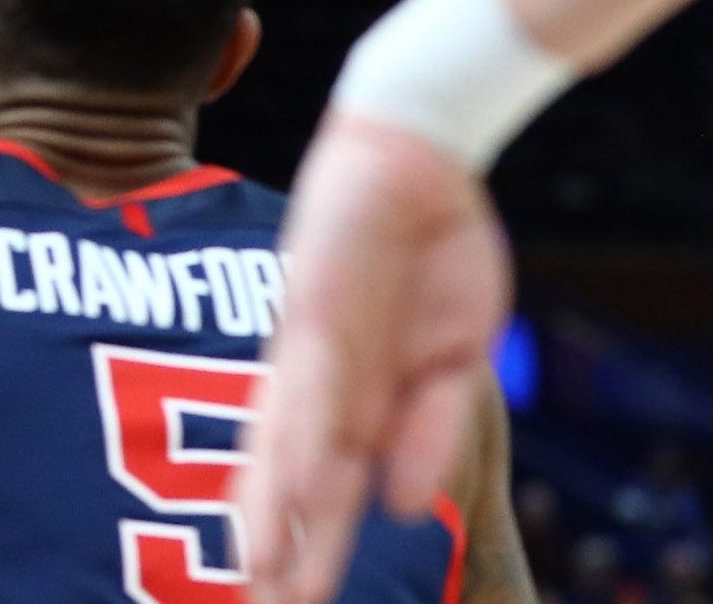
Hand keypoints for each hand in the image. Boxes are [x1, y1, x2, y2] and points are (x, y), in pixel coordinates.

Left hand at [236, 110, 512, 603]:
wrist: (416, 153)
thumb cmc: (431, 251)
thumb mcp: (454, 358)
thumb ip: (427, 431)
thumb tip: (402, 508)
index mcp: (349, 390)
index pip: (315, 479)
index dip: (300, 538)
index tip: (289, 599)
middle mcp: (316, 378)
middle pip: (287, 477)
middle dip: (274, 547)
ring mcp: (310, 345)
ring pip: (283, 445)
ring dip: (271, 513)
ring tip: (258, 576)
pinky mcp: (314, 309)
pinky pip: (307, 388)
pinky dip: (299, 442)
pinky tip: (291, 492)